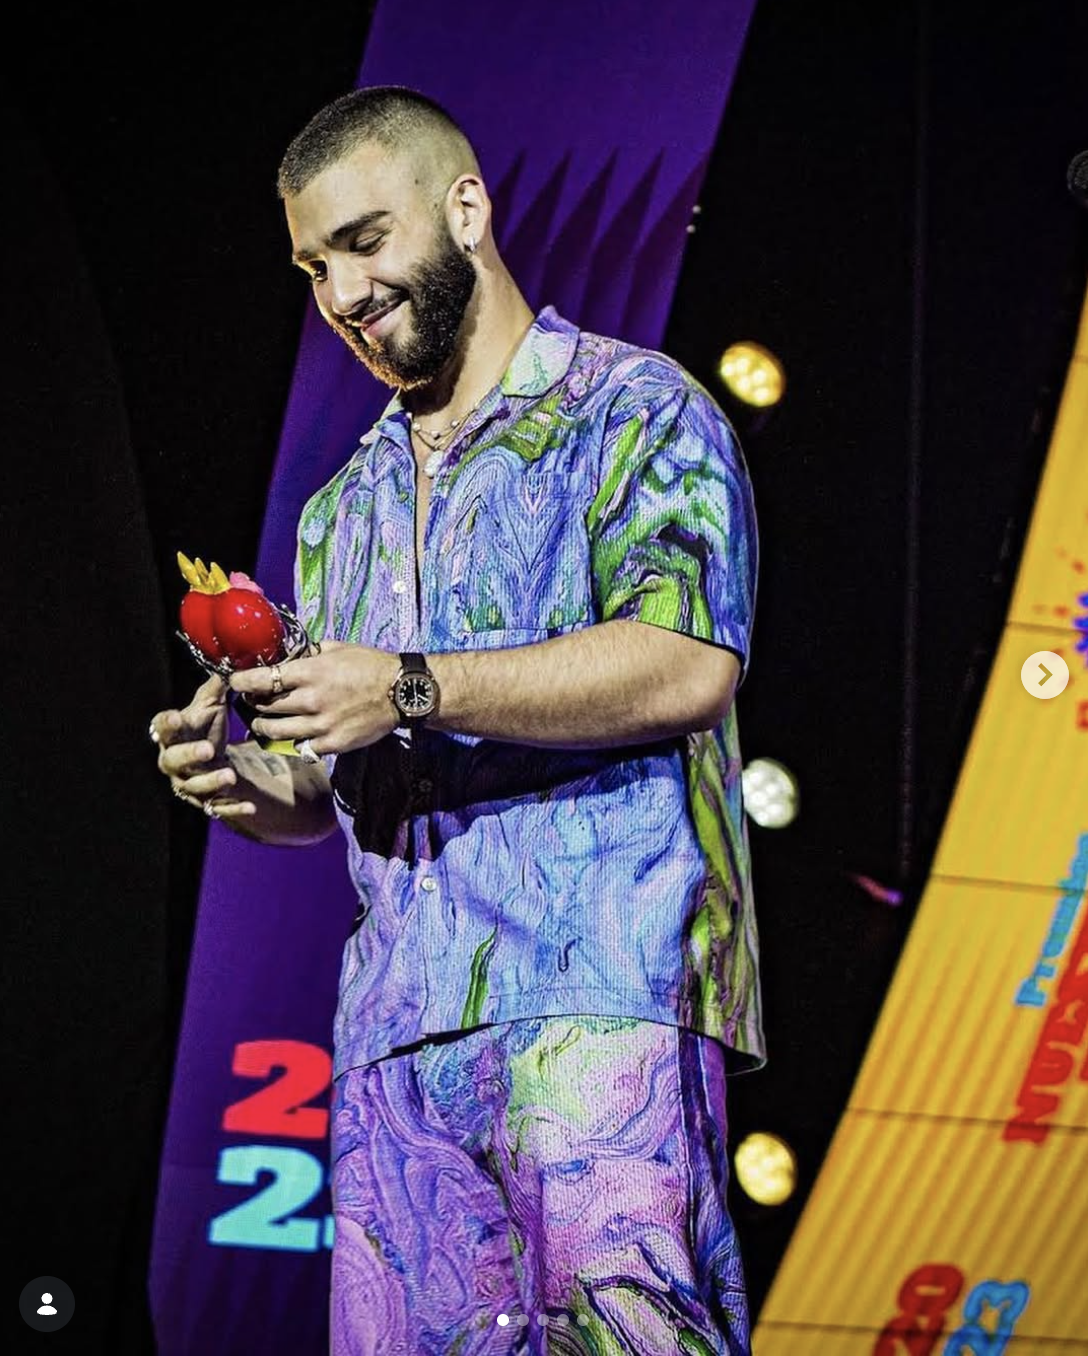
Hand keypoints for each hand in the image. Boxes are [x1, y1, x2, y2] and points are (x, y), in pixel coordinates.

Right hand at [149, 673, 255, 820]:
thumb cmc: (206, 728)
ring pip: (194, 787)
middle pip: (174, 760)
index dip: (166, 724)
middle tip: (208, 750)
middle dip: (189, 755)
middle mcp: (174, 762)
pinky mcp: (206, 801)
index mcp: (172, 735)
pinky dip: (233, 808)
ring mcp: (188, 784)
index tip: (176, 717)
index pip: (161, 728)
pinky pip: (217, 808)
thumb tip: (227, 670)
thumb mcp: (210, 707)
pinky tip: (251, 806)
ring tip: (230, 776)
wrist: (213, 759)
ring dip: (211, 782)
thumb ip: (215, 690)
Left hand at [228, 641, 400, 755]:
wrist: (401, 691)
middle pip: (265, 707)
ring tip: (262, 723)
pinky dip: (295, 741)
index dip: (241, 681)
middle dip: (253, 704)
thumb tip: (287, 654)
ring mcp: (321, 724)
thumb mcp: (337, 648)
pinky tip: (295, 734)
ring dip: (264, 727)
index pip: (261, 679)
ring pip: (276, 731)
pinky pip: (302, 746)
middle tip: (251, 701)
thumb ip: (308, 653)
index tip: (234, 681)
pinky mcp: (333, 743)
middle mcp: (311, 700)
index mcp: (310, 672)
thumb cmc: (370, 665)